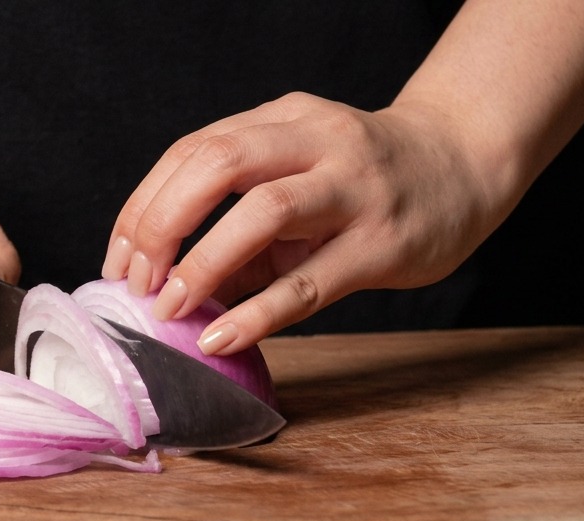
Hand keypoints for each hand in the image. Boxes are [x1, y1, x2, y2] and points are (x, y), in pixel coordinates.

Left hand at [102, 92, 493, 354]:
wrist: (466, 164)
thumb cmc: (362, 180)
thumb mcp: (295, 178)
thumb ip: (237, 226)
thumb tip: (170, 288)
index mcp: (282, 120)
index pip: (191, 151)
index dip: (143, 207)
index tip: (117, 260)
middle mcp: (315, 141)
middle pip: (217, 163)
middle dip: (161, 223)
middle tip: (137, 281)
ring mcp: (352, 188)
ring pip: (263, 210)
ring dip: (201, 262)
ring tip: (169, 307)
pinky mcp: (382, 241)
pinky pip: (308, 282)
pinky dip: (257, 313)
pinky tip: (221, 336)